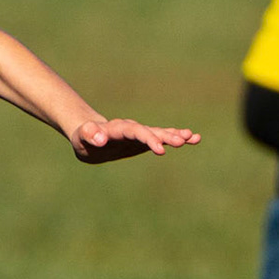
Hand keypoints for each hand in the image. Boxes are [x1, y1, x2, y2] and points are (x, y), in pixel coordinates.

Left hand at [69, 118, 200, 163]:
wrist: (90, 136)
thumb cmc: (84, 138)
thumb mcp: (83, 138)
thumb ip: (90, 136)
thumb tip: (101, 139)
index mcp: (117, 129)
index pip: (134, 132)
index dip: (148, 139)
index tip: (160, 149)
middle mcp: (132, 129)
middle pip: (151, 130)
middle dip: (166, 136)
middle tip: (183, 141)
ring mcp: (140, 134)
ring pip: (159, 132)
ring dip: (176, 135)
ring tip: (195, 138)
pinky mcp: (145, 139)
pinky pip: (162, 137)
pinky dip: (176, 137)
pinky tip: (192, 139)